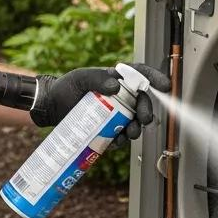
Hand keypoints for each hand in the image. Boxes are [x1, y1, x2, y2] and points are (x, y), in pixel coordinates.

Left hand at [30, 63, 170, 141]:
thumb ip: (97, 78)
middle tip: (145, 119)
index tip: (165, 86)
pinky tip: (116, 142)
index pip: (140, 75)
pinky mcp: (107, 128)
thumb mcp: (80, 78)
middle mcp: (120, 96)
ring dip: (136, 129)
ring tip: (131, 134)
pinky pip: (119, 136)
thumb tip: (116, 86)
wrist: (52, 106)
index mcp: (116, 79)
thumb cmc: (66, 87)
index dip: (155, 78)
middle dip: (147, 111)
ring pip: (133, 122)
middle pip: (141, 102)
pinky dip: (120, 140)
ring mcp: (115, 113)